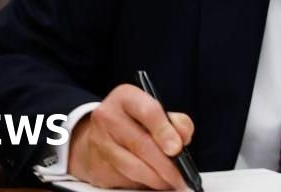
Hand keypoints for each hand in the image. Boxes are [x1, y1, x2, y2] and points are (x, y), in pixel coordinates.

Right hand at [67, 84, 194, 189]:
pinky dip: (143, 184)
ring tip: (171, 182)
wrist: (98, 135)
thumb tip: (183, 138)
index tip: (177, 148)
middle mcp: (108, 117)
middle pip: (141, 144)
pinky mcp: (97, 166)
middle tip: (181, 176)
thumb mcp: (154, 111)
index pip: (148, 112)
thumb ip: (175, 121)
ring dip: (156, 179)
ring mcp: (99, 143)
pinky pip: (124, 179)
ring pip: (132, 167)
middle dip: (165, 164)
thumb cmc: (132, 122)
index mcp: (126, 97)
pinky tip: (154, 182)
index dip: (165, 131)